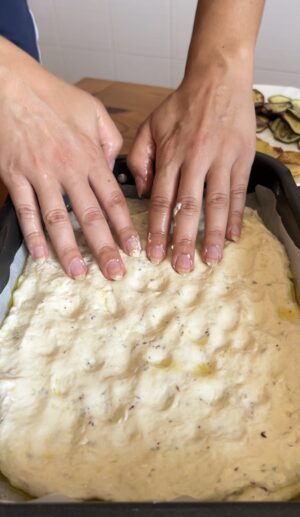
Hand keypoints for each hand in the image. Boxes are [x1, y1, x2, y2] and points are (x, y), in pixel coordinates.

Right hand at [0, 61, 139, 279]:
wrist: (12, 85)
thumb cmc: (54, 96)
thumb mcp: (93, 111)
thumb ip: (110, 140)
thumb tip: (114, 166)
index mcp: (90, 157)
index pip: (112, 200)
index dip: (124, 227)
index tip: (134, 249)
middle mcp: (68, 170)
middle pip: (90, 217)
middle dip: (104, 248)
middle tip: (114, 273)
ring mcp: (40, 176)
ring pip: (57, 220)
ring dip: (69, 249)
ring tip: (79, 273)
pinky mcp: (16, 177)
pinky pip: (26, 211)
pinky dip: (33, 235)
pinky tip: (41, 256)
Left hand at [128, 72, 255, 272]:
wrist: (217, 78)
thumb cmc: (182, 104)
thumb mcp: (151, 125)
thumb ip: (141, 158)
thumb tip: (143, 192)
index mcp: (172, 154)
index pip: (163, 199)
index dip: (158, 228)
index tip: (154, 253)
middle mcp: (196, 159)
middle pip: (188, 207)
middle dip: (183, 239)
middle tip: (180, 266)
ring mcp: (221, 159)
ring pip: (216, 203)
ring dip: (213, 234)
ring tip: (210, 259)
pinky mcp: (242, 158)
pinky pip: (238, 192)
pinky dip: (236, 216)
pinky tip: (233, 237)